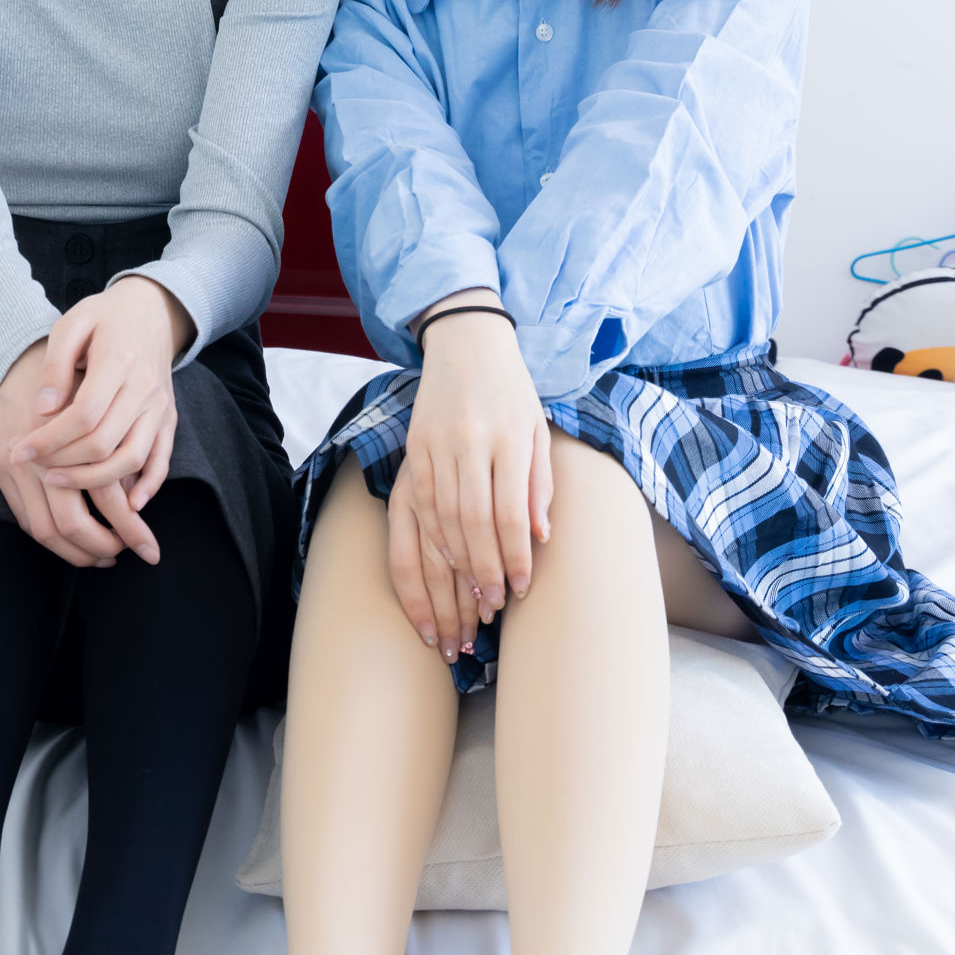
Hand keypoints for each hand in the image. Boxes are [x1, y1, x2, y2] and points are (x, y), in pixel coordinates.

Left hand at [0, 278, 191, 565]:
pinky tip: (128, 504)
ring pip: (132, 458)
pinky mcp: (168, 419)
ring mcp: (159, 407)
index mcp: (118, 360)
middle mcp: (144, 388)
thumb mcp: (72, 324)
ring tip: (60, 484)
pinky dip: (148, 485)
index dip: (49, 440)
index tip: (19, 451)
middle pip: (104, 442)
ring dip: (95, 482)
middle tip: (33, 468)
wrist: (152, 310)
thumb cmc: (104, 317)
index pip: (83, 415)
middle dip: (64, 463)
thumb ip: (56, 365)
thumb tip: (44, 411)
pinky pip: (163, 459)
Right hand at [386, 298, 551, 662]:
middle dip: (484, 574)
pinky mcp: (414, 450)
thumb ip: (540, 484)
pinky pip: (417, 508)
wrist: (466, 343)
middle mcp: (469, 443)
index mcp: (509, 438)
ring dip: (454, 569)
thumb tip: (539, 538)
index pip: (510, 513)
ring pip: (441, 521)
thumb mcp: (539, 430)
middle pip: (472, 524)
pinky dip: (429, 544)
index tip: (521, 589)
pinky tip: (440, 570)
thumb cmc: (513, 391)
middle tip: (492, 610)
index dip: (515, 558)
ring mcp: (436, 447)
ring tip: (467, 603)